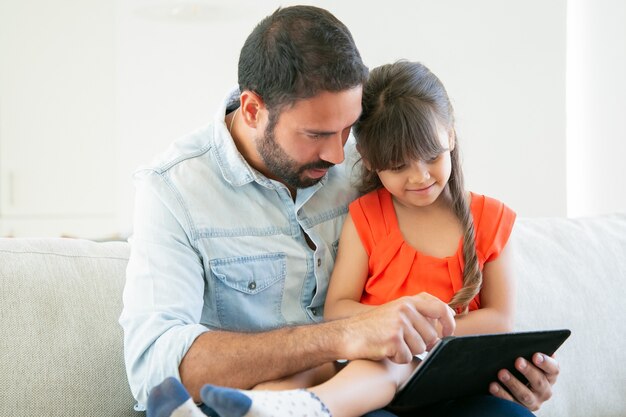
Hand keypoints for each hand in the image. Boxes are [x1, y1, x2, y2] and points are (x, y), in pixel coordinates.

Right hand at [340, 293, 455, 363]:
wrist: (347, 334)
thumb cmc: (373, 326)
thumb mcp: (395, 310)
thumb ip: (417, 313)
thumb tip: (443, 327)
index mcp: (408, 300)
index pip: (440, 308)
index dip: (448, 323)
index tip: (447, 333)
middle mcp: (406, 309)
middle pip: (432, 336)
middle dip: (422, 345)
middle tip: (405, 343)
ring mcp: (399, 323)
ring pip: (421, 349)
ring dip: (408, 352)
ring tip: (391, 344)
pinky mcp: (393, 339)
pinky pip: (407, 357)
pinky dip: (397, 359)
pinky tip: (385, 350)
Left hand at [489, 353, 559, 410]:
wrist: (510, 378)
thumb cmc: (518, 362)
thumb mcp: (525, 356)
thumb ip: (526, 349)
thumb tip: (516, 338)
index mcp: (550, 375)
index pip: (554, 369)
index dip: (546, 362)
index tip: (535, 355)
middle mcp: (545, 390)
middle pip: (539, 382)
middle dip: (528, 371)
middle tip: (517, 361)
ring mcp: (533, 402)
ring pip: (525, 394)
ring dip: (513, 383)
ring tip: (501, 372)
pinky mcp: (519, 409)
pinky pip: (510, 403)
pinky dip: (501, 394)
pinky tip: (492, 385)